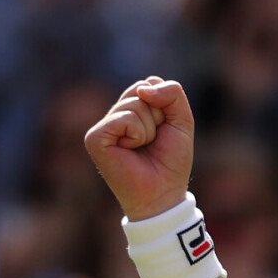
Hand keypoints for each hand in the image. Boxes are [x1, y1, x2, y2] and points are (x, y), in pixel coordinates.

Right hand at [84, 78, 195, 221]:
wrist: (163, 193)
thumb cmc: (171, 160)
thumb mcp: (182, 120)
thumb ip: (173, 93)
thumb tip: (143, 89)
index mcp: (131, 109)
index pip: (149, 84)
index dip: (165, 107)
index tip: (163, 131)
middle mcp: (114, 115)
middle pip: (141, 90)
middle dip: (157, 117)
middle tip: (153, 142)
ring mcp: (103, 126)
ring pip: (134, 105)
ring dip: (149, 129)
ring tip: (142, 148)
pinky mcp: (95, 138)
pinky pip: (123, 119)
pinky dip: (136, 134)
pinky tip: (131, 150)